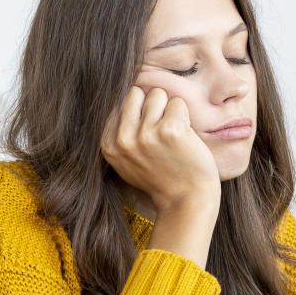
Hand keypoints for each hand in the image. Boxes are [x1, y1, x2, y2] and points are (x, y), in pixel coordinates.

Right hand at [101, 87, 219, 212]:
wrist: (186, 201)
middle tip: (162, 129)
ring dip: (169, 110)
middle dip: (151, 105)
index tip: (148, 133)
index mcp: (109, 144)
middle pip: (136, 93)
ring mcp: (146, 134)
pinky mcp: (170, 130)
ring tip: (173, 134)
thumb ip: (119, 134)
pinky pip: (178, 103)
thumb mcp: (126, 162)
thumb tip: (120, 98)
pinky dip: (185, 117)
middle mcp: (124, 138)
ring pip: (158, 95)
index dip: (138, 113)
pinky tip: (185, 137)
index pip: (119, 102)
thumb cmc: (161, 179)